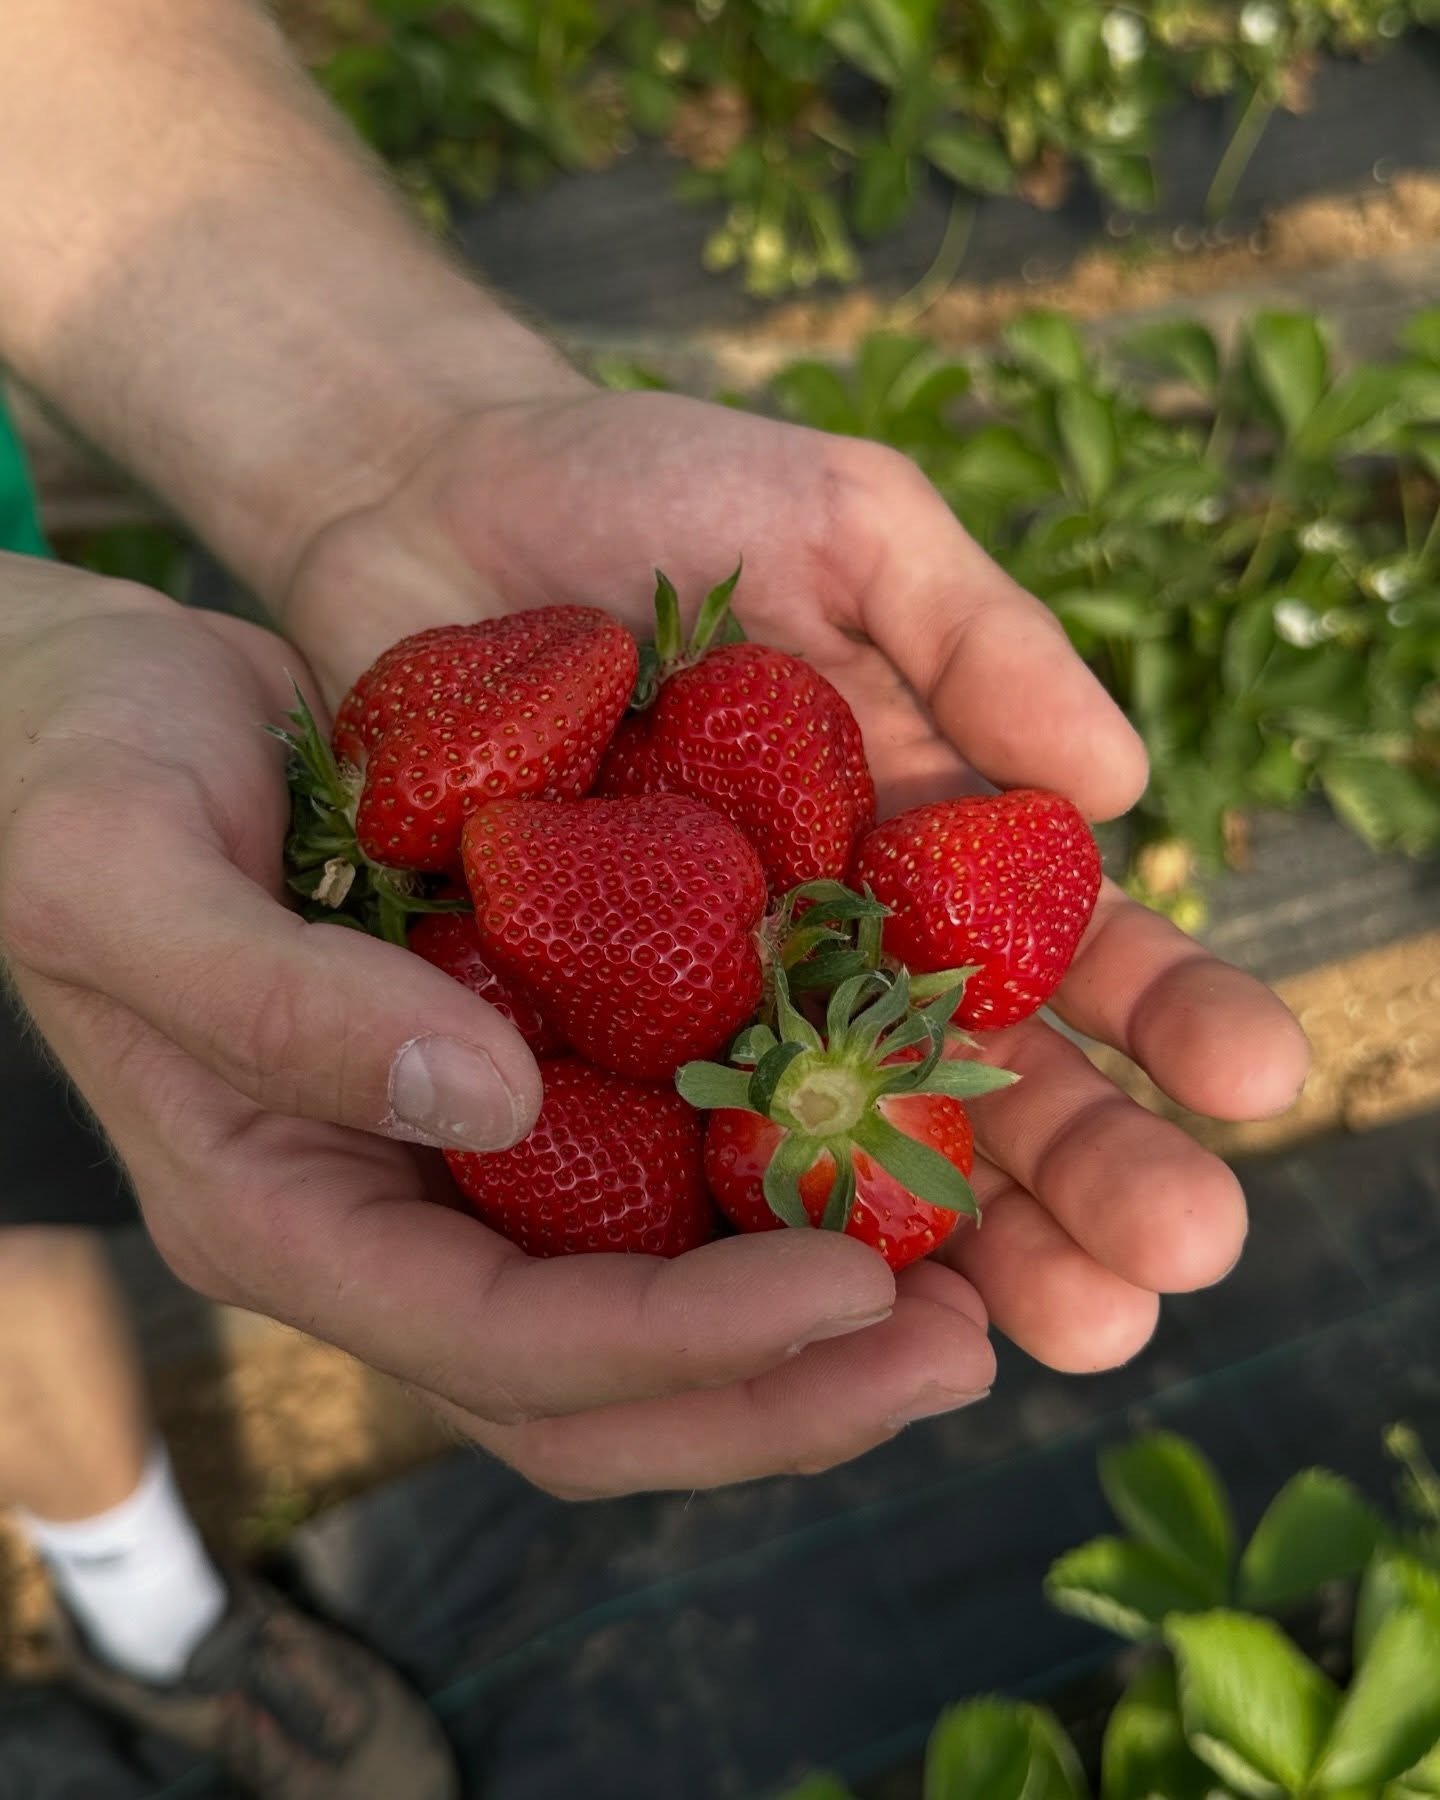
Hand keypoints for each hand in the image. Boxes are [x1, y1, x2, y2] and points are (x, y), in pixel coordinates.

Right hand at [0, 557, 986, 1496]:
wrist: (90, 717)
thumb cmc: (72, 781)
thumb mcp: (130, 878)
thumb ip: (282, 1003)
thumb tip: (493, 1100)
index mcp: (289, 1213)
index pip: (504, 1342)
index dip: (683, 1341)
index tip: (854, 1289)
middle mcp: (394, 1219)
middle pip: (605, 1385)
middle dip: (788, 1389)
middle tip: (972, 1346)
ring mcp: (463, 1160)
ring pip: (656, 1301)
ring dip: (818, 1314)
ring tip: (986, 1278)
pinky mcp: (525, 1074)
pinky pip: (666, 1167)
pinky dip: (782, 1176)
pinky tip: (901, 1134)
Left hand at [279, 388, 1309, 1490]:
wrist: (426, 501)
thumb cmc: (650, 489)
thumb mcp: (847, 520)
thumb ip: (982, 635)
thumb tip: (1124, 790)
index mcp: (920, 835)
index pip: (1071, 944)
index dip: (1171, 1014)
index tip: (1257, 1083)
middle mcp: (831, 945)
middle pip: (980, 1085)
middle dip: (1090, 1176)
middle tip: (1176, 1263)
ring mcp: (701, 1000)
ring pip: (842, 1151)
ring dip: (958, 1248)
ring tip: (1061, 1332)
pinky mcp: (566, 1024)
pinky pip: (648, 1140)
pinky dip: (730, 1223)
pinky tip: (815, 1304)